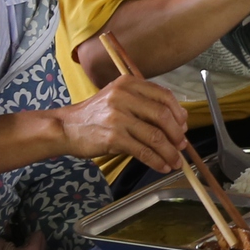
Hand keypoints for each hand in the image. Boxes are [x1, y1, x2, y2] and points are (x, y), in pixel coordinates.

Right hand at [59, 71, 190, 172]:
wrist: (66, 127)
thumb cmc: (95, 115)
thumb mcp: (117, 97)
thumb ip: (142, 103)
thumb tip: (175, 121)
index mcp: (128, 83)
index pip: (163, 95)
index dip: (178, 112)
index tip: (183, 125)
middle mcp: (123, 97)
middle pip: (162, 116)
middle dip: (177, 133)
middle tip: (182, 145)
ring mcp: (118, 117)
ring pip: (155, 136)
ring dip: (170, 151)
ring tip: (176, 161)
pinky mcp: (113, 138)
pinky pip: (142, 151)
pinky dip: (156, 160)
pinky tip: (162, 166)